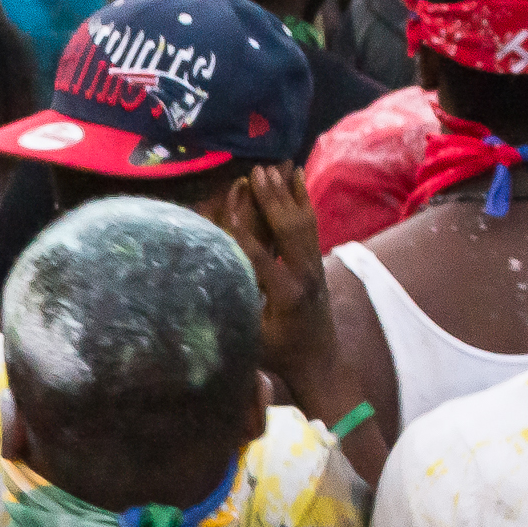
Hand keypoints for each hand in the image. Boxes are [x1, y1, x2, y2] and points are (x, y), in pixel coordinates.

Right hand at [224, 161, 330, 361]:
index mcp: (287, 293)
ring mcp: (315, 265)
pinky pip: (311, 223)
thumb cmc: (279, 352)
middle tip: (258, 171)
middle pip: (288, 228)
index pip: (261, 255)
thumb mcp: (253, 338)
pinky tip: (297, 177)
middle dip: (272, 198)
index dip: (242, 230)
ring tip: (274, 167)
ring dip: (287, 193)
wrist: (318, 359)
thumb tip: (208, 284)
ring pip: (302, 221)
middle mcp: (305, 273)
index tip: (230, 204)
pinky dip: (303, 199)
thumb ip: (236, 310)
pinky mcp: (317, 260)